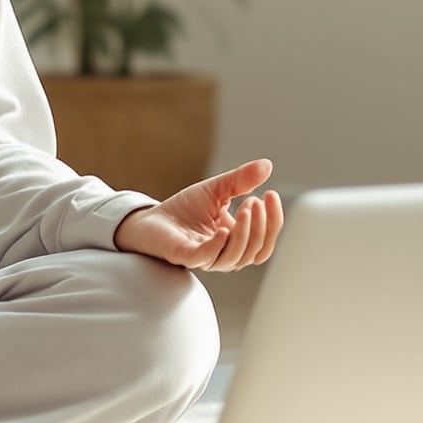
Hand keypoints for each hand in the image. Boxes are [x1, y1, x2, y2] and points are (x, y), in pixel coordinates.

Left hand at [113, 158, 282, 271]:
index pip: (265, 240)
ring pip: (236, 257)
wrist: (149, 218)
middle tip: (256, 201)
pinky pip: (208, 257)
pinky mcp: (186, 256)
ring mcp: (206, 257)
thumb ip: (241, 180)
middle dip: (261, 226)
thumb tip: (267, 165)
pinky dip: (219, 245)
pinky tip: (224, 228)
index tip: (270, 194)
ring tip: (246, 207)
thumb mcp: (217, 190)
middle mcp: (225, 253)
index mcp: (236, 241)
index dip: (273, 220)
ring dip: (245, 234)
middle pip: (255, 251)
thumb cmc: (184, 209)